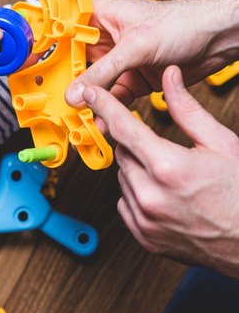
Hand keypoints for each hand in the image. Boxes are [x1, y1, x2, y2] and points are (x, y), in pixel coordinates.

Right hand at [65, 0, 238, 107]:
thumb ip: (103, 73)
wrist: (219, 37)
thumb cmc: (182, 23)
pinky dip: (109, 111)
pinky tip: (102, 124)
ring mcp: (120, 60)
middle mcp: (107, 38)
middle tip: (57, 106)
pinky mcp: (134, 79)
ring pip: (95, 85)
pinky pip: (114, 98)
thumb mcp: (135, 47)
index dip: (50, 53)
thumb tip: (74, 94)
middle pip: (77, 64)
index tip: (37, 74)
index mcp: (100, 16)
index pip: (65, 33)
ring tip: (78, 121)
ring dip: (88, 103)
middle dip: (68, 86)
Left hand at [83, 65, 238, 277]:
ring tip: (172, 178)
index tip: (91, 94)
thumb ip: (188, 109)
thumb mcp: (221, 143)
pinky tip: (163, 195)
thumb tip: (169, 77)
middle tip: (164, 150)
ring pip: (122, 177)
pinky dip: (137, 194)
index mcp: (169, 167)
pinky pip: (124, 202)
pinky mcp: (142, 235)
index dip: (105, 105)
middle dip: (136, 144)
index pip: (124, 127)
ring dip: (138, 170)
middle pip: (122, 152)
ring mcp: (144, 219)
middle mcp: (150, 195)